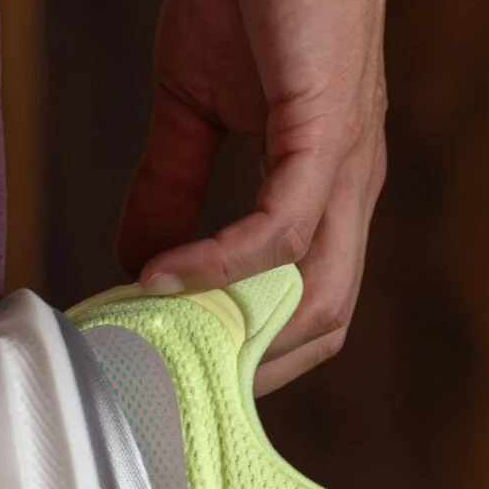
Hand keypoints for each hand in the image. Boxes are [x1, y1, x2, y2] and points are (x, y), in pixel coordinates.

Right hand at [115, 0, 388, 394]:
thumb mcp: (195, 105)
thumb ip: (172, 186)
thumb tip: (140, 264)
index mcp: (325, 190)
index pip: (310, 305)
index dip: (259, 353)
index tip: (191, 370)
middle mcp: (348, 188)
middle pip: (327, 321)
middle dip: (257, 369)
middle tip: (184, 383)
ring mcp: (345, 162)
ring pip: (318, 293)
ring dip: (240, 331)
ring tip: (169, 338)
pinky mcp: (326, 126)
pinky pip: (283, 227)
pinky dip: (224, 264)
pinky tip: (167, 276)